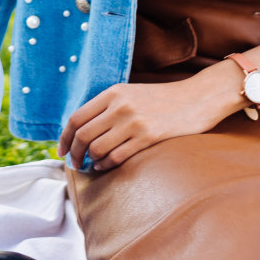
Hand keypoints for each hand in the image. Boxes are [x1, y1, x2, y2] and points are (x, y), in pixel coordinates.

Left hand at [58, 68, 240, 171]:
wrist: (196, 98)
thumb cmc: (162, 99)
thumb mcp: (130, 93)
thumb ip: (107, 107)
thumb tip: (82, 130)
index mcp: (112, 93)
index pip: (76, 118)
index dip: (65, 137)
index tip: (62, 150)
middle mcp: (119, 105)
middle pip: (83, 135)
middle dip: (74, 154)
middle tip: (74, 164)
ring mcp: (133, 121)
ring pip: (97, 148)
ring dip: (89, 161)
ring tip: (91, 166)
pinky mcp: (147, 136)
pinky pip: (117, 156)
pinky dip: (105, 165)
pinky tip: (104, 166)